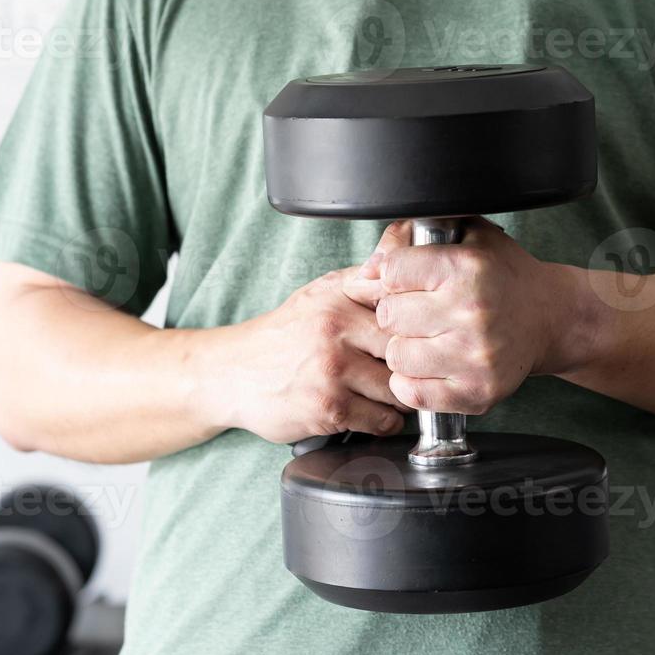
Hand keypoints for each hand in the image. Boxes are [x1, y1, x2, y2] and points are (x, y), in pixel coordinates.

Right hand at [213, 269, 407, 443]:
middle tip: (408, 370)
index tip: (420, 338)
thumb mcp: (324, 292)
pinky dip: (383, 421)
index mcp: (339, 299)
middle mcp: (335, 332)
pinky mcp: (328, 409)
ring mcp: (332, 372)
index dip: (419, 329)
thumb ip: (367, 274)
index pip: (405, 311)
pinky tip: (370, 410)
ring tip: (387, 390)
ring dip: (400, 397)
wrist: (234, 373)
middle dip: (413, 365)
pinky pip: (381, 420)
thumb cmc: (286, 333)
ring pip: (399, 389)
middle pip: (406, 352)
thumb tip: (407, 233)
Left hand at [344, 219, 574, 415]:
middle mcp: (472, 312)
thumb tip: (365, 272)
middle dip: (399, 313)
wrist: (551, 318)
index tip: (413, 282)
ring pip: (396, 356)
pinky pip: (412, 392)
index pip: (391, 273)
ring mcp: (475, 357)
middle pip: (388, 316)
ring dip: (405, 348)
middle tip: (423, 313)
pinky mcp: (476, 392)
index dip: (396, 277)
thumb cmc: (503, 276)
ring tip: (430, 339)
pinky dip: (413, 381)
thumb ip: (409, 239)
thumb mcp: (465, 237)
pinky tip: (432, 365)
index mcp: (467, 268)